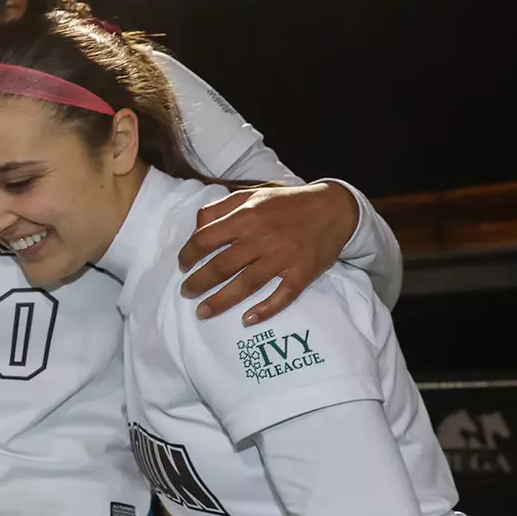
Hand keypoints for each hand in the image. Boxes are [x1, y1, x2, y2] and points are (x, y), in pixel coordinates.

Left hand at [177, 182, 358, 324]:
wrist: (333, 207)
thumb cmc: (287, 203)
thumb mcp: (252, 195)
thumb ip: (221, 208)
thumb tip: (197, 227)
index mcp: (247, 216)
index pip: (206, 238)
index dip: (188, 254)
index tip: (182, 265)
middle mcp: (262, 237)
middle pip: (222, 265)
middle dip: (198, 283)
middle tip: (186, 293)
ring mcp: (283, 257)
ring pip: (246, 284)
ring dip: (220, 302)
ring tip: (202, 313)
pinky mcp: (302, 272)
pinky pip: (282, 296)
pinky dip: (265, 310)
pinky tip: (247, 320)